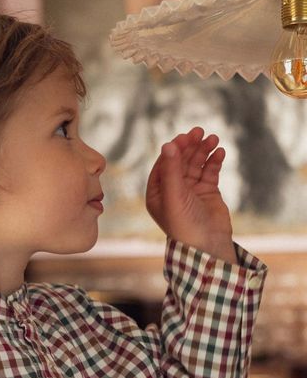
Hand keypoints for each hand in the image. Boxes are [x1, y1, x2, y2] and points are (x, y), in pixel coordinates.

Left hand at [145, 126, 236, 263]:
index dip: (174, 149)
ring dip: (204, 150)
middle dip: (190, 146)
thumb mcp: (174, 196)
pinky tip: (220, 152)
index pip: (164, 163)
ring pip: (196, 164)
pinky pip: (210, 171)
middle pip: (180, 160)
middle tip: (201, 132)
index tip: (185, 137)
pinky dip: (214, 161)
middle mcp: (172, 190)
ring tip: (214, 140)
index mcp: (157, 192)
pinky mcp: (207, 192)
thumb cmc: (185, 225)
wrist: (208, 245)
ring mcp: (190, 190)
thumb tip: (168, 144)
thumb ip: (171, 170)